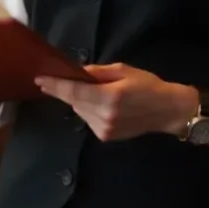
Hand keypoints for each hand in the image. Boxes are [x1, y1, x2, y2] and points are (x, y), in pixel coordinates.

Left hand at [34, 63, 196, 140]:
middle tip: (82, 80)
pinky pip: (88, 119)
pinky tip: (106, 106)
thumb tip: (75, 72)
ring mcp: (104, 130)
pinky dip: (90, 110)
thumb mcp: (122, 70)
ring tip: (102, 94)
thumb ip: (97, 72)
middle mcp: (104, 116)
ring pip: (79, 111)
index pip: (73, 92)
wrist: (169, 111)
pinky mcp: (105, 137)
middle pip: (74, 102)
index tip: (39, 80)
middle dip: (72, 90)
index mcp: (109, 97)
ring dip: (82, 101)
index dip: (55, 86)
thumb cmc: (148, 85)